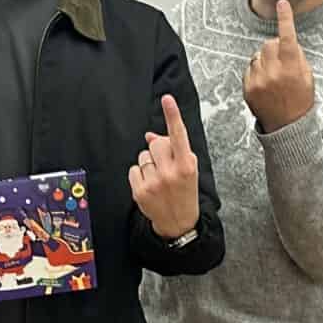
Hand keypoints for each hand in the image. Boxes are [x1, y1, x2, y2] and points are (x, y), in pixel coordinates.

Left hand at [129, 94, 201, 239]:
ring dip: (149, 163)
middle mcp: (170, 173)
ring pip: (143, 156)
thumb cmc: (185, 191)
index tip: (167, 99)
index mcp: (186, 165)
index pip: (178, 136)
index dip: (173, 115)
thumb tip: (150, 135)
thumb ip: (173, 150)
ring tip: (159, 178)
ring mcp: (154, 183)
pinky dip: (139, 174)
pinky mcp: (140, 191)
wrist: (179, 223)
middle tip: (165, 165)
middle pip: (156, 144)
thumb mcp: (188, 169)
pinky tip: (149, 185)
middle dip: (158, 150)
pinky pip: (134, 169)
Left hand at [242, 0, 315, 132]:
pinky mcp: (248, 88)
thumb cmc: (301, 101)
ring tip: (274, 77)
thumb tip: (288, 42)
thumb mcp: (308, 78)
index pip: (287, 37)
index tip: (282, 4)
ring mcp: (258, 81)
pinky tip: (266, 85)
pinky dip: (257, 72)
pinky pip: (250, 69)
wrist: (287, 128)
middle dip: (275, 47)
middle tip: (282, 61)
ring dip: (265, 60)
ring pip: (257, 56)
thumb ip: (298, 57)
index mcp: (292, 68)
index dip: (285, 19)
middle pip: (268, 44)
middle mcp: (273, 73)